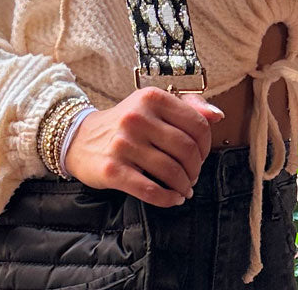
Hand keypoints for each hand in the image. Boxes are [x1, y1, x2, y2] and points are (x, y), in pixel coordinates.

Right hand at [64, 87, 223, 207]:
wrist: (80, 138)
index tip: (201, 155)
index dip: (206, 145)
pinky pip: (149, 190)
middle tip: (193, 176)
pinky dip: (167, 199)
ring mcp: (123, 144)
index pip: (196, 124)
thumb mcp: (153, 107)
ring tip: (184, 189)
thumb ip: (187, 108)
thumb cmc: (125, 123)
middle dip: (196, 168)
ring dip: (183, 185)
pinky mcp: (112, 170)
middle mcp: (137, 117)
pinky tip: (172, 199)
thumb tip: (217, 115)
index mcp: (151, 98)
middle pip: (186, 149)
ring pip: (170, 171)